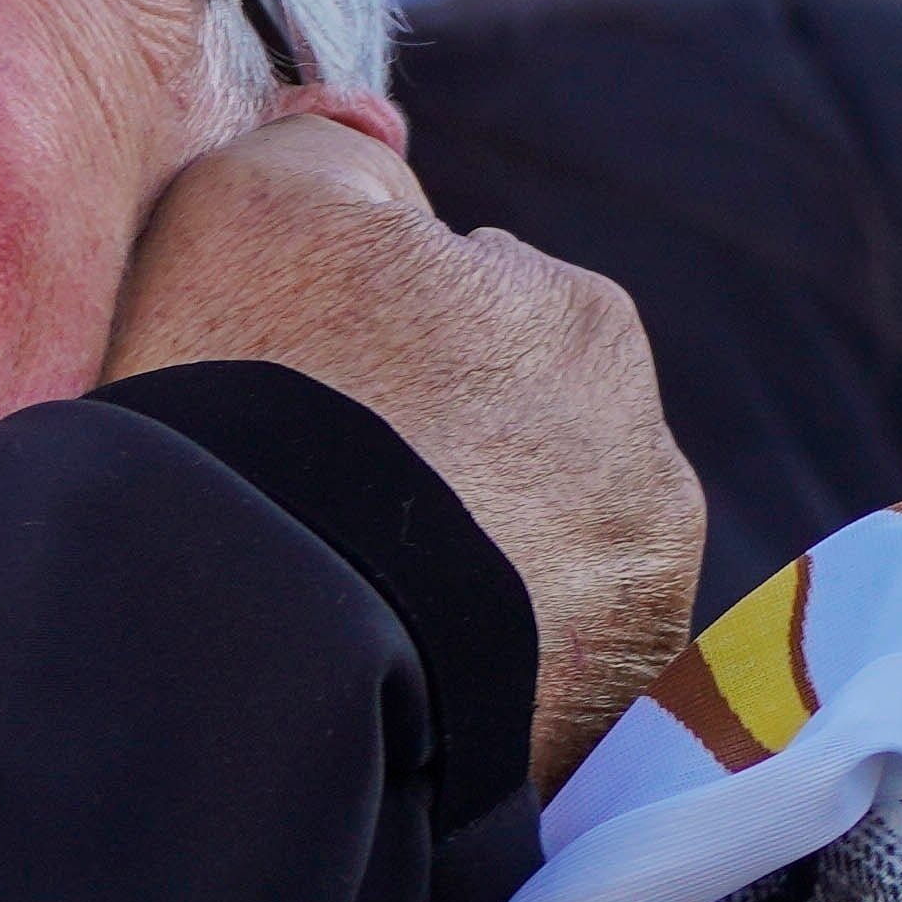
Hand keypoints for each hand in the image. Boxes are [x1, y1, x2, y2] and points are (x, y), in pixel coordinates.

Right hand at [103, 110, 701, 793]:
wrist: (257, 641)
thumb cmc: (252, 392)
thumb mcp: (255, 197)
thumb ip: (334, 154)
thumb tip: (376, 157)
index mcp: (583, 323)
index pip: (483, 316)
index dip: (378, 354)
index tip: (302, 404)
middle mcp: (648, 467)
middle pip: (527, 452)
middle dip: (446, 475)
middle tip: (320, 515)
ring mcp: (634, 619)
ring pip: (540, 580)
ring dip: (475, 587)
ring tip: (351, 616)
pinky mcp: (599, 747)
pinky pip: (534, 700)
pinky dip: (478, 691)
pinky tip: (388, 689)